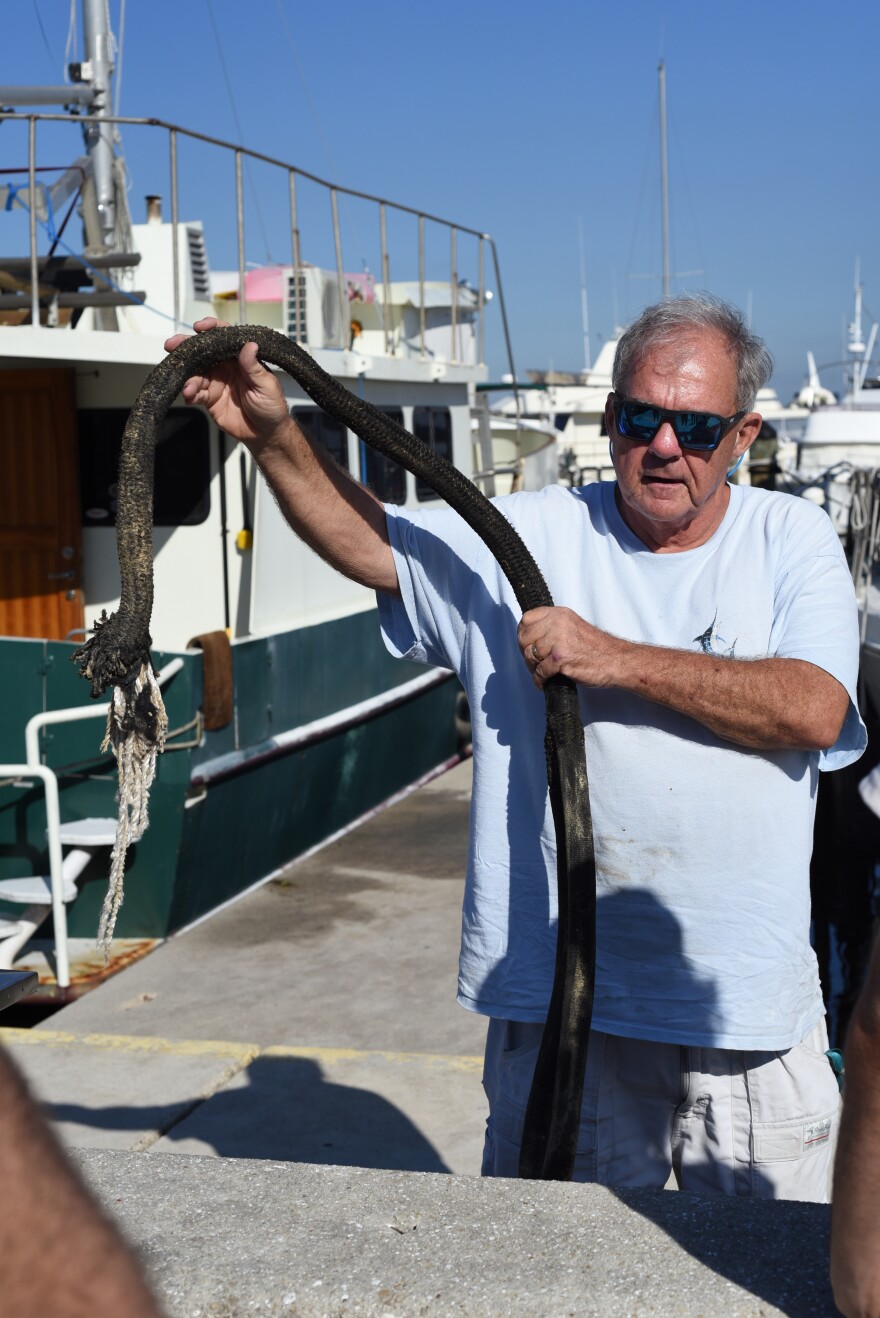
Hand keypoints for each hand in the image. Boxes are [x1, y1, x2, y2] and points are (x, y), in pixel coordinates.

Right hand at [164, 317, 288, 445]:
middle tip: (172, 345)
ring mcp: (215, 381)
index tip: (199, 327)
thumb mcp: (267, 386)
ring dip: (188, 377)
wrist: (265, 434)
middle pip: (203, 352)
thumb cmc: (271, 407)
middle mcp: (225, 366)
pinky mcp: (209, 398)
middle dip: (186, 347)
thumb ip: (254, 368)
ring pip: (195, 373)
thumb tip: (250, 345)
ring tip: (187, 387)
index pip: (224, 337)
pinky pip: (195, 392)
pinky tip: (189, 396)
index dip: (211, 329)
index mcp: (240, 358)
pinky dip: (190, 393)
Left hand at [517, 606, 627, 689]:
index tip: (526, 644)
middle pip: (524, 637)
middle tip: (532, 662)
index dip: (523, 633)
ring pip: (530, 655)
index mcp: (559, 614)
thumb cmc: (596, 647)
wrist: (616, 660)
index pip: (526, 619)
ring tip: (540, 672)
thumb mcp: (572, 625)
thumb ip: (553, 626)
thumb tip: (529, 637)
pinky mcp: (561, 659)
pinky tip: (543, 682)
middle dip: (525, 652)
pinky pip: (540, 671)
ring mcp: (559, 640)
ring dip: (532, 667)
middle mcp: (558, 624)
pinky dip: (539, 680)